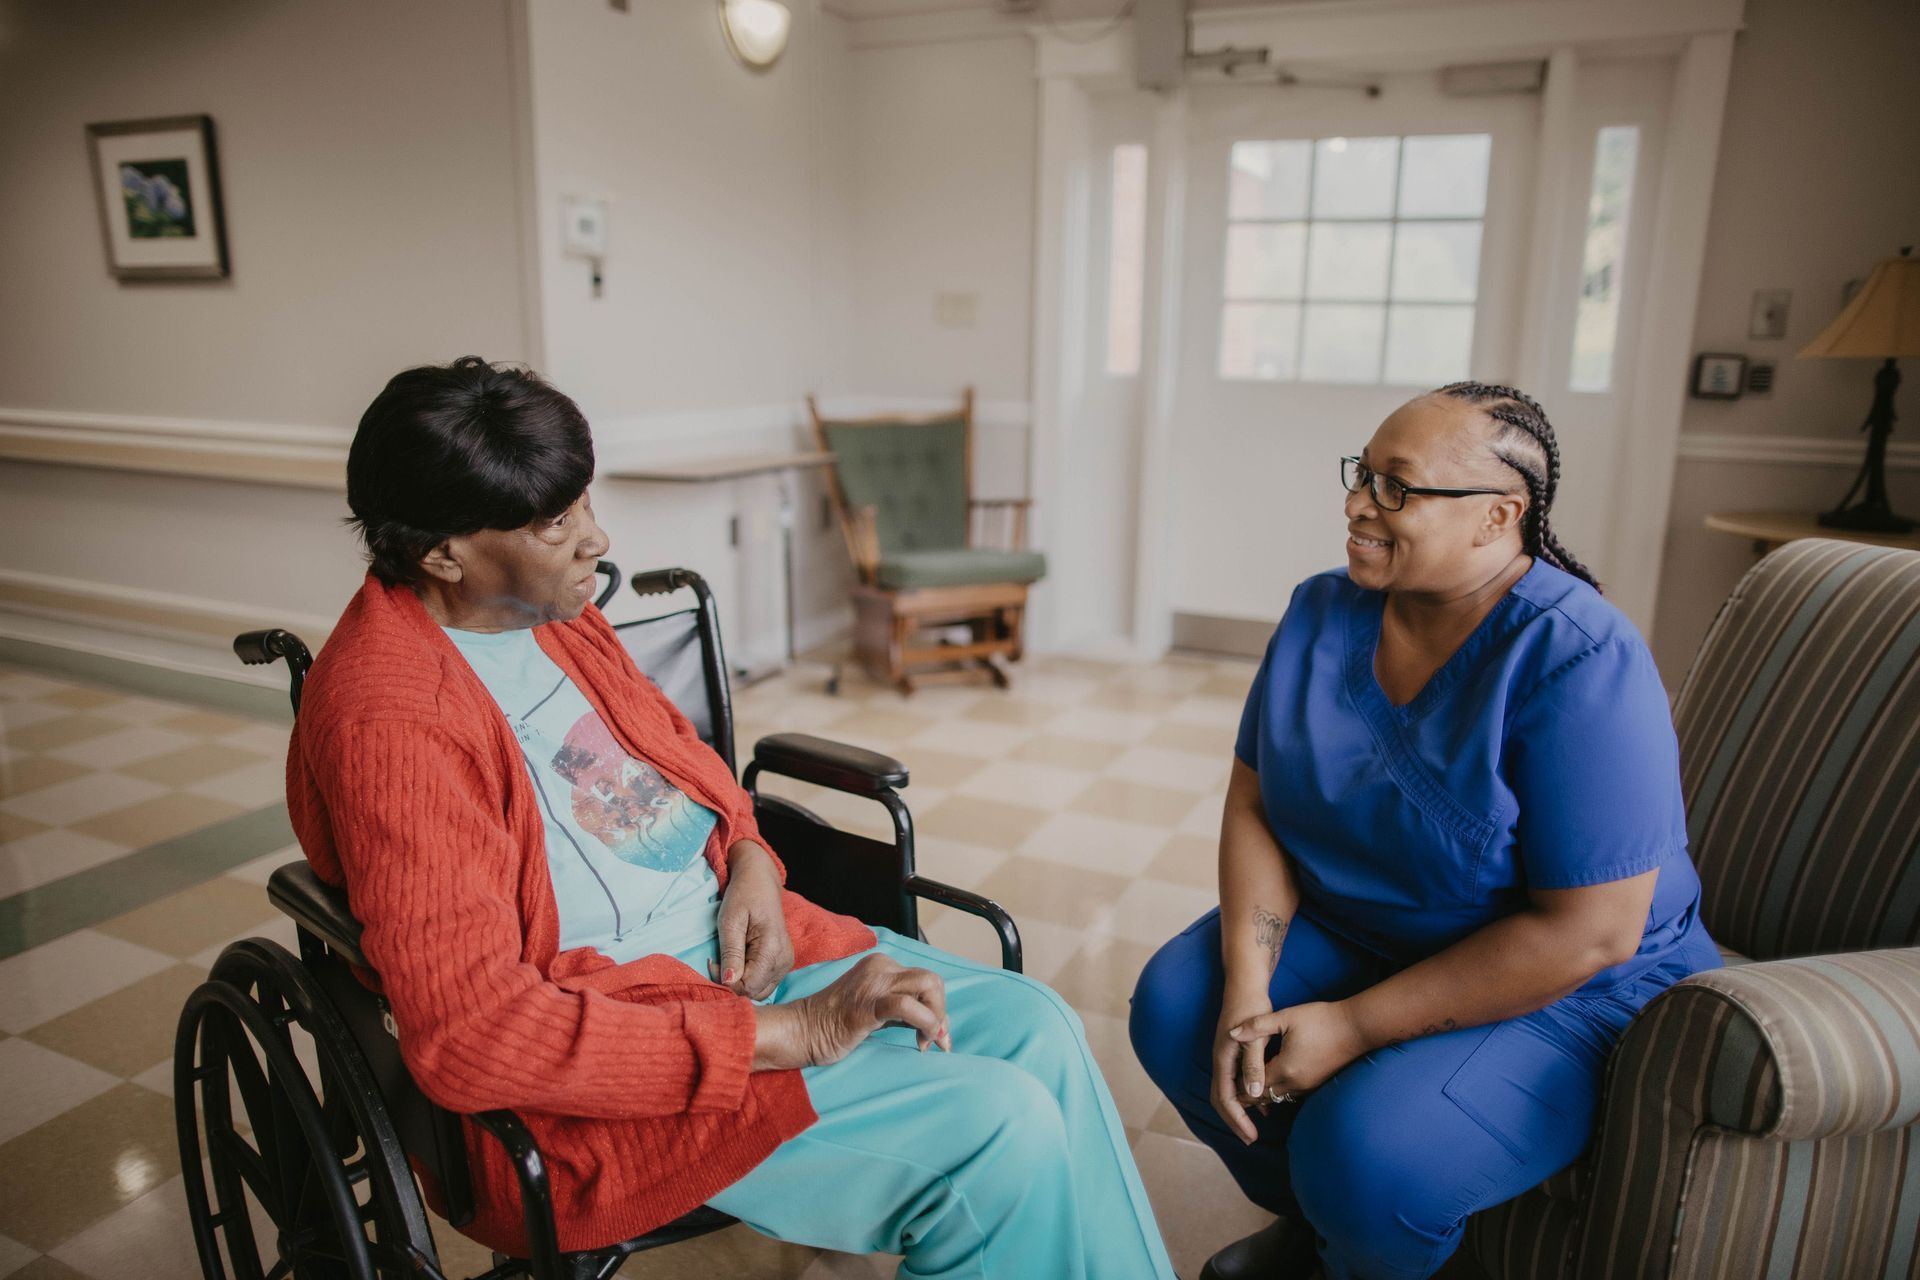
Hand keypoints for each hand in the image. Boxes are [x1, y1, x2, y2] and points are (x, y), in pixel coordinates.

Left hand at [712, 843, 793, 999]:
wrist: (760, 882)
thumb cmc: (743, 896)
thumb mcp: (730, 921)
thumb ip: (730, 953)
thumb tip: (728, 981)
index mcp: (773, 949)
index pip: (748, 986)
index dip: (726, 981)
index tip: (712, 962)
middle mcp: (784, 961)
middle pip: (755, 993)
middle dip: (732, 984)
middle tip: (718, 961)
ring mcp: (785, 963)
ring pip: (759, 991)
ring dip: (740, 982)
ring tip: (728, 959)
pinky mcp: (782, 964)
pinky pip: (763, 983)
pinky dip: (748, 978)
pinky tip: (739, 961)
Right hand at [752, 954, 948, 1070]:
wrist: (800, 1032)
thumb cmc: (836, 1026)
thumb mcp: (876, 1010)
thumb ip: (905, 1010)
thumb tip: (940, 1025)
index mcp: (882, 965)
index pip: (926, 979)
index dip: (938, 1007)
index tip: (937, 1035)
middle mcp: (880, 967)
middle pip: (932, 981)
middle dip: (941, 1012)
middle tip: (935, 1040)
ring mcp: (873, 984)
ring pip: (927, 987)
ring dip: (937, 1018)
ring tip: (926, 1042)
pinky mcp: (866, 1005)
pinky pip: (907, 1006)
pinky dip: (925, 1023)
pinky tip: (920, 1042)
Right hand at [1211, 983, 1274, 1144]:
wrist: (1244, 983)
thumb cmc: (1251, 1006)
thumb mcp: (1257, 1037)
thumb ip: (1254, 1065)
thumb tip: (1252, 1094)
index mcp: (1223, 1058)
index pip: (1225, 1098)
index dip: (1237, 1119)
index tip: (1250, 1137)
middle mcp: (1221, 1060)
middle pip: (1222, 1098)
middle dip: (1235, 1120)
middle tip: (1250, 1139)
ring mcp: (1226, 1056)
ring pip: (1228, 1091)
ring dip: (1241, 1110)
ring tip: (1255, 1127)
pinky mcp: (1234, 1052)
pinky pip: (1236, 1080)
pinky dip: (1246, 1095)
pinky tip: (1264, 1101)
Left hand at [1231, 1000, 1368, 1100]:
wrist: (1357, 1027)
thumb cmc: (1321, 1019)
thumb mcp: (1286, 1017)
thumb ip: (1257, 1026)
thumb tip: (1232, 1033)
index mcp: (1285, 1069)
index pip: (1254, 1087)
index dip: (1238, 1087)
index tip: (1224, 1086)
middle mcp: (1296, 1084)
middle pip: (1265, 1097)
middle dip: (1248, 1095)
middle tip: (1231, 1094)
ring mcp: (1309, 1086)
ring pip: (1279, 1097)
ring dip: (1263, 1095)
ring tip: (1247, 1091)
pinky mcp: (1317, 1083)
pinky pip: (1291, 1094)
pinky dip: (1278, 1091)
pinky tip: (1272, 1084)